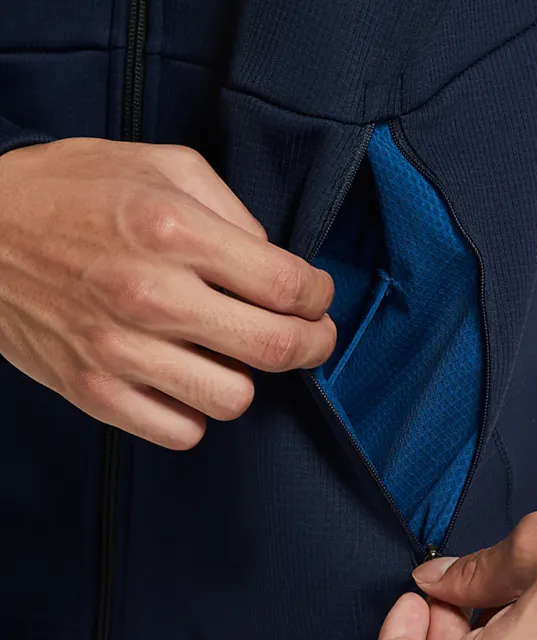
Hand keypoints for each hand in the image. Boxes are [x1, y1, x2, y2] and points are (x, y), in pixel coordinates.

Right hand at [0, 138, 334, 448]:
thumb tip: (274, 262)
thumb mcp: (160, 165)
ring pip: (233, 398)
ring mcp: (119, 351)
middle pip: (275, 348)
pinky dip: (196, 411)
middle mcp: (150, 295)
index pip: (287, 286)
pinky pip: (182, 431)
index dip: (318, 296)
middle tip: (311, 335)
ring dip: (245, 377)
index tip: (315, 296)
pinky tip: (186, 379)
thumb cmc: (71, 191)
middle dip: (312, 344)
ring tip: (228, 352)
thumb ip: (231, 211)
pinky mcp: (94, 392)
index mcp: (173, 231)